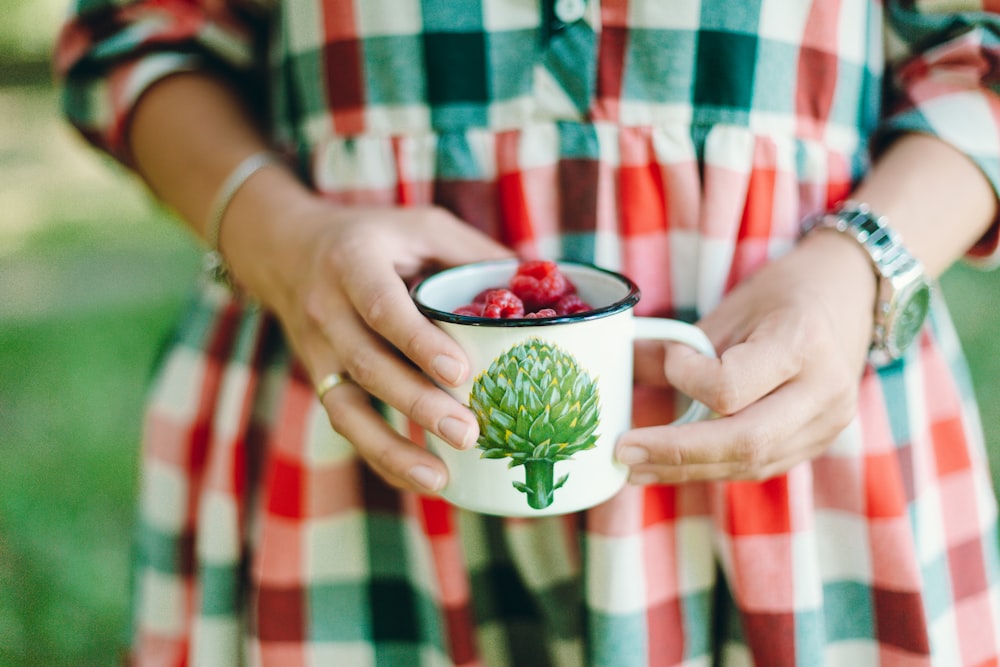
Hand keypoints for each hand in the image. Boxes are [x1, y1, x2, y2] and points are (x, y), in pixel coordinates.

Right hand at [229, 196, 512, 493]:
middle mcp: (327, 309)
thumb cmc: (373, 237)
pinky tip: (422, 480)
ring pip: (347, 408)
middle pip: (368, 365)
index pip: (383, 306)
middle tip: (469, 433)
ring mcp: (318, 351)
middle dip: (418, 404)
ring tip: (440, 478)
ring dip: (392, 448)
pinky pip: (347, 425)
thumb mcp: (420, 226)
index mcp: (354, 263)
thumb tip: (542, 283)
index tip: (460, 372)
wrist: (286, 250)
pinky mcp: (320, 379)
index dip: (418, 342)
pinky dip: (382, 457)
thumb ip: (473, 252)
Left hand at [619, 231, 876, 482]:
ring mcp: (828, 423)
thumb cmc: (784, 294)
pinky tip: (672, 465)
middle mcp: (823, 391)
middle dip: (675, 453)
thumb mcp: (730, 308)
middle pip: (744, 442)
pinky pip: (760, 466)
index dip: (687, 380)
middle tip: (623, 453)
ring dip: (687, 469)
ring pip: (750, 463)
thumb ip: (678, 347)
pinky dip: (713, 467)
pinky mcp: (819, 442)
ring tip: (636, 467)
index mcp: (801, 343)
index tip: (670, 359)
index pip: (731, 387)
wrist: (850, 293)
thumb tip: (620, 369)